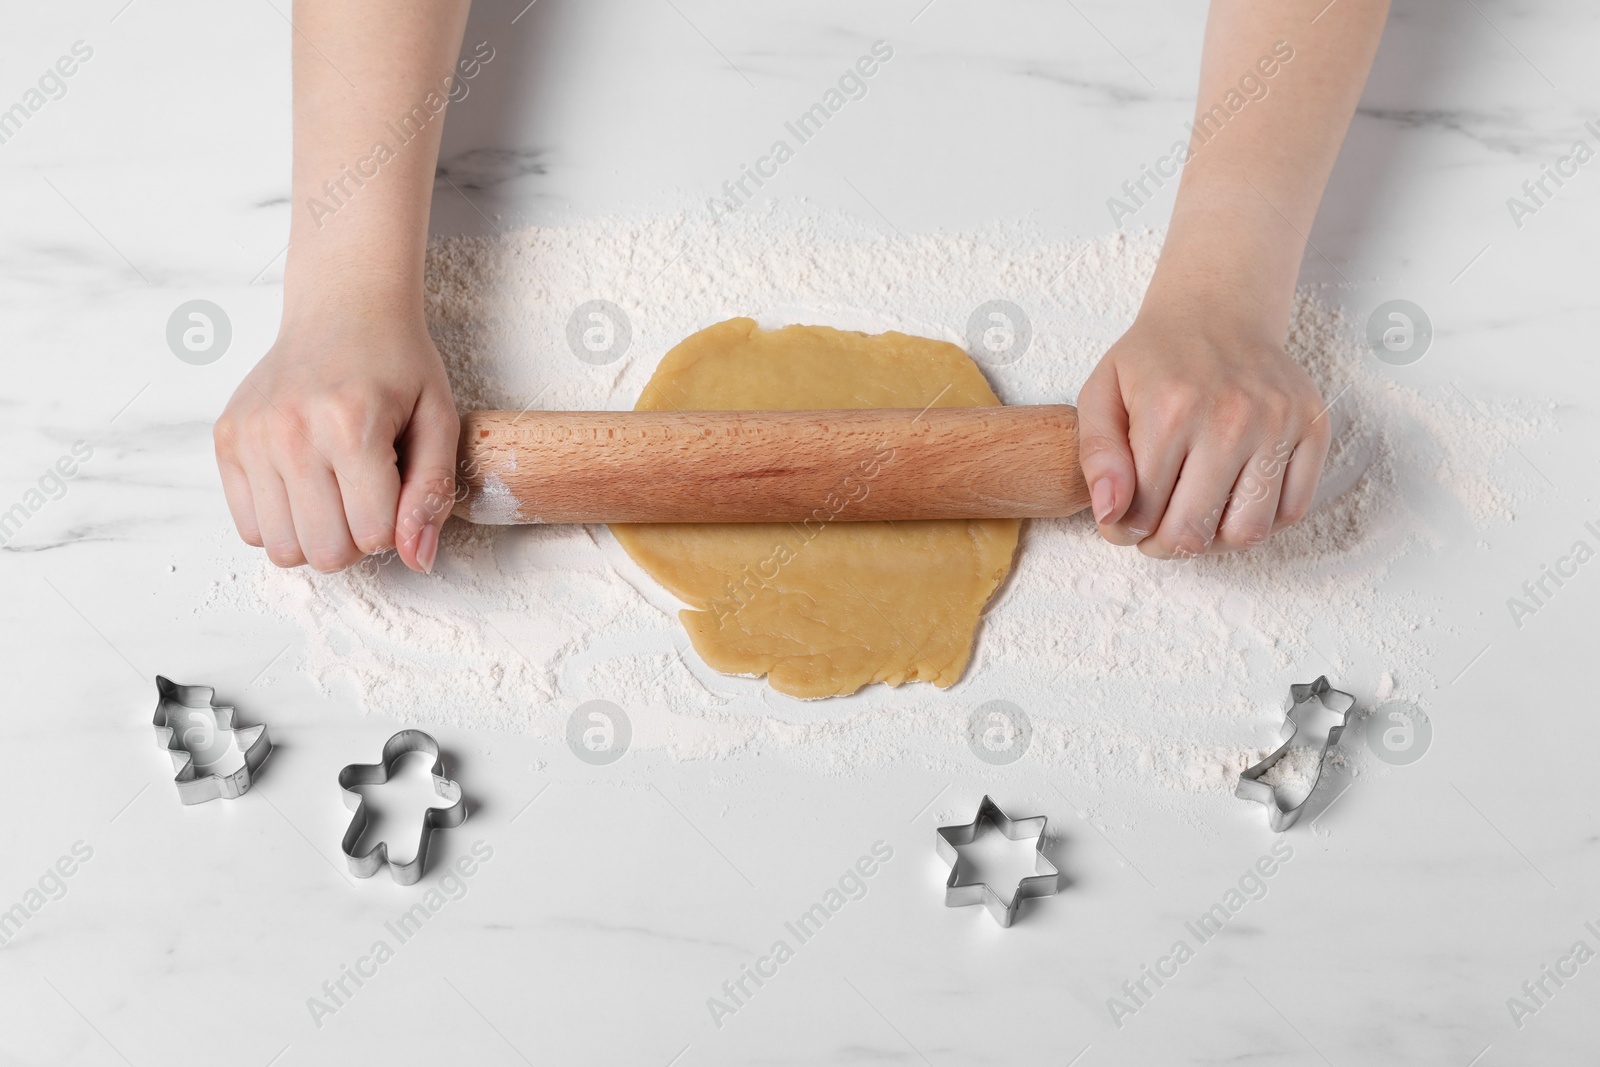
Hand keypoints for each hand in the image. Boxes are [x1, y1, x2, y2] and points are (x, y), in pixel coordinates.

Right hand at [213, 308, 458, 572]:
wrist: (344, 309)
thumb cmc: (397, 364)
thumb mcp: (439, 421)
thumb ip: (433, 492)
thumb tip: (417, 559)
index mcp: (351, 426)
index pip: (372, 535)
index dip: (394, 527)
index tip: (397, 491)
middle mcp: (291, 432)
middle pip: (325, 552)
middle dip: (355, 540)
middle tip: (367, 496)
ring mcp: (251, 436)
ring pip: (282, 548)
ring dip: (316, 535)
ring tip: (336, 492)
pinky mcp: (226, 439)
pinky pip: (248, 527)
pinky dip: (281, 521)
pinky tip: (304, 485)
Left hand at [1075, 311, 1330, 557]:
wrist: (1216, 313)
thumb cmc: (1155, 359)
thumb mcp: (1101, 394)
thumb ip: (1097, 456)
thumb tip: (1111, 514)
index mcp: (1170, 410)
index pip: (1142, 513)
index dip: (1124, 531)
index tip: (1123, 522)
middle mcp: (1230, 417)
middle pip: (1194, 532)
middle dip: (1164, 546)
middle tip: (1154, 532)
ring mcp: (1278, 423)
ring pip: (1247, 532)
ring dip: (1214, 542)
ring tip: (1194, 517)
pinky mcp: (1313, 427)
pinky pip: (1292, 510)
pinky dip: (1261, 522)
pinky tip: (1232, 502)